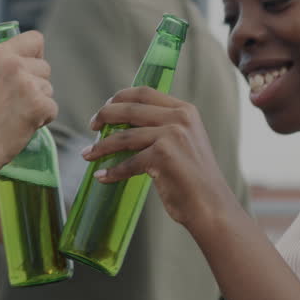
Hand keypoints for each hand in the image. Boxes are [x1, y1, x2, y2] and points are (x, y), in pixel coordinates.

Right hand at [0, 30, 56, 171]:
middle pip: (45, 67)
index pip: (35, 39)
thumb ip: (3, 69)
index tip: (29, 70)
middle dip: (37, 85)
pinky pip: (52, 109)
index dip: (35, 56)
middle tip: (16, 104)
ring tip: (14, 117)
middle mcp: (14, 64)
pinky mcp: (38, 104)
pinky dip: (42, 120)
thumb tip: (25, 66)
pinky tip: (22, 126)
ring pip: (49, 90)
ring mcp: (27, 83)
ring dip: (38, 104)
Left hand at [82, 86, 232, 230]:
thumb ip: (161, 128)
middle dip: (105, 115)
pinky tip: (102, 176)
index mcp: (185, 110)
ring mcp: (172, 135)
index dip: (120, 97)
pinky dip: (112, 171)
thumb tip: (123, 125)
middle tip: (92, 126)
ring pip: (124, 136)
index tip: (106, 107)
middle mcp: (180, 118)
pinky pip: (128, 163)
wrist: (212, 206)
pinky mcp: (163, 155)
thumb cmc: (194, 179)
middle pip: (130, 108)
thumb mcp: (184, 142)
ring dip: (102, 146)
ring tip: (88, 154)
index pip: (145, 92)